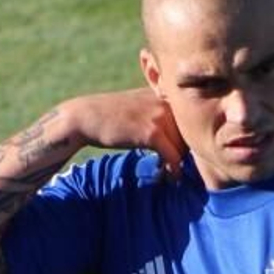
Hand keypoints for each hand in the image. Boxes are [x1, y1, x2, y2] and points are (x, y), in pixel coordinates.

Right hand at [59, 89, 186, 178]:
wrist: (84, 117)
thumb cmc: (109, 115)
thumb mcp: (137, 105)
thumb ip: (157, 113)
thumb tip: (174, 135)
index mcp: (164, 94)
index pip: (188, 120)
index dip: (187, 140)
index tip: (181, 156)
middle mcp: (165, 102)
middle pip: (189, 134)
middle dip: (184, 153)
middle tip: (178, 169)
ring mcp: (159, 116)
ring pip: (184, 146)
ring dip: (179, 163)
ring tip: (171, 173)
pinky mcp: (152, 132)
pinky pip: (173, 156)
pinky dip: (174, 171)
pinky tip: (169, 178)